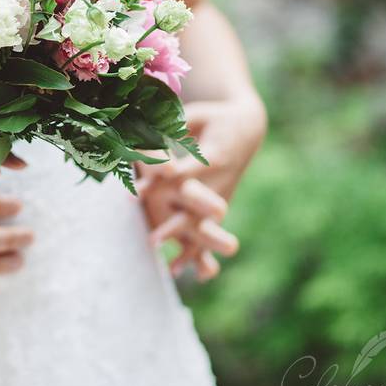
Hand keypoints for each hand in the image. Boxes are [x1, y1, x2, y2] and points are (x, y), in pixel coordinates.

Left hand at [137, 96, 264, 279]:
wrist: (247, 129)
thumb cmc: (214, 118)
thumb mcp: (197, 115)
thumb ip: (174, 126)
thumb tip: (143, 134)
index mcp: (215, 157)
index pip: (183, 174)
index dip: (160, 184)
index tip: (137, 194)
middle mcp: (220, 181)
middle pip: (194, 208)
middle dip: (175, 225)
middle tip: (152, 241)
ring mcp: (222, 196)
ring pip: (203, 225)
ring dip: (186, 245)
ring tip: (168, 266)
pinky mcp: (219, 206)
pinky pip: (207, 231)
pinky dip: (197, 252)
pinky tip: (178, 270)